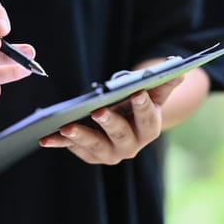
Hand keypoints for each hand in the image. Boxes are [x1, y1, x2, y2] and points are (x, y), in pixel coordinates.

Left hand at [38, 76, 184, 164]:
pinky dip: (59, 143)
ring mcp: (109, 154)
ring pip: (95, 146)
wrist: (126, 122)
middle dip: (110, 122)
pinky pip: (73, 148)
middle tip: (98, 111)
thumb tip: (178, 67)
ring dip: (80, 136)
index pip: (148, 118)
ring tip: (65, 127)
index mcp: (149, 129)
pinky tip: (45, 137)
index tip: (137, 93)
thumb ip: (164, 82)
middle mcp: (131, 146)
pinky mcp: (90, 155)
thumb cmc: (137, 103)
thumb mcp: (152, 93)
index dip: (143, 106)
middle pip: (121, 134)